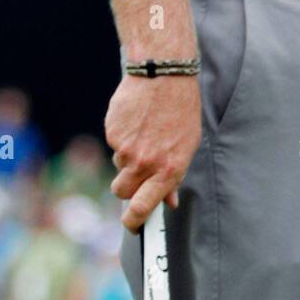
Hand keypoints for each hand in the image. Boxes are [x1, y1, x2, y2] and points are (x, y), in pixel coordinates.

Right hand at [105, 73, 201, 232]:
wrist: (164, 75)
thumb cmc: (181, 109)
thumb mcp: (187, 144)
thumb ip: (175, 176)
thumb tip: (169, 202)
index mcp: (169, 169)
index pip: (143, 208)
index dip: (134, 221)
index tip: (131, 225)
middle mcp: (146, 163)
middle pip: (122, 192)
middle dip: (126, 187)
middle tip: (136, 171)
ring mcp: (126, 149)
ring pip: (118, 167)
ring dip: (127, 158)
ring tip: (144, 133)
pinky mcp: (112, 134)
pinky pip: (113, 145)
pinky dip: (122, 137)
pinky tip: (136, 121)